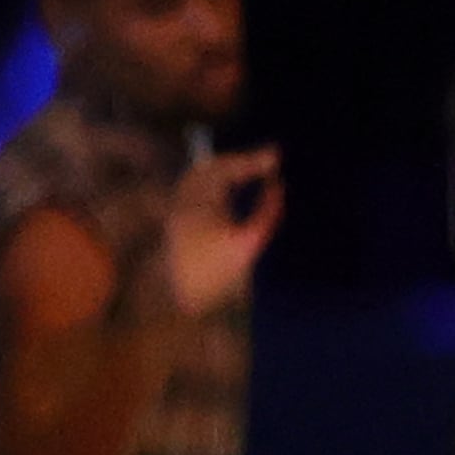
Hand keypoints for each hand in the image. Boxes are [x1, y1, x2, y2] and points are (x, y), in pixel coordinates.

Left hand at [161, 147, 285, 316]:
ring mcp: (177, 205)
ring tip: (253, 170)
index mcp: (202, 200)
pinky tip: (231, 187)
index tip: (277, 155)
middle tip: (269, 161)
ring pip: (202, 174)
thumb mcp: (250, 242)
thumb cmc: (218, 274)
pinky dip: (217, 179)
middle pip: (213, 165)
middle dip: (242, 160)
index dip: (254, 159)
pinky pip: (196, 185)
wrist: (182, 299)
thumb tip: (278, 186)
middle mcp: (185, 197)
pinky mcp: (177, 217)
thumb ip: (267, 211)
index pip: (229, 168)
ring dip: (228, 168)